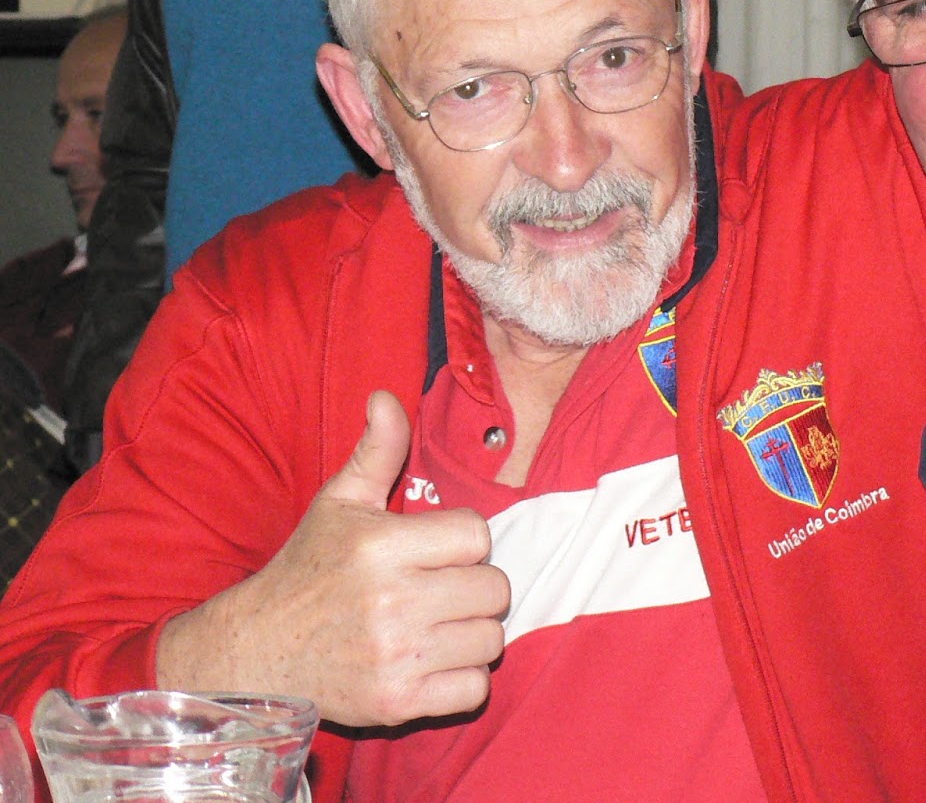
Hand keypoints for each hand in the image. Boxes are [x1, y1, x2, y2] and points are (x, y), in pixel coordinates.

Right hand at [156, 391, 509, 727]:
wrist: (256, 653)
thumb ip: (377, 449)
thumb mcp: (339, 502)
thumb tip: (387, 396)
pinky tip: (433, 662)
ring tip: (436, 624)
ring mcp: (396, 656)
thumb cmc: (309, 570)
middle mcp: (391, 601)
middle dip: (473, 586)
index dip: (462, 542)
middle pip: (494, 588)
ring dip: (472, 633)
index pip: (477, 534)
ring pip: (491, 639)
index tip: (434, 551)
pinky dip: (463, 680)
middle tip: (439, 589)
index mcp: (381, 546)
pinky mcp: (397, 703)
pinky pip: (474, 688)